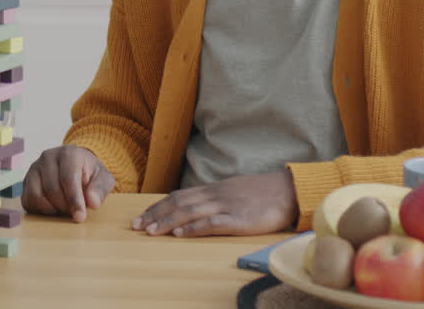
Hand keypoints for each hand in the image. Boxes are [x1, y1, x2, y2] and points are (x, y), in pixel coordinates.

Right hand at [22, 146, 114, 222]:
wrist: (75, 166)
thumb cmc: (89, 174)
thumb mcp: (103, 179)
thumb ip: (100, 189)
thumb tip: (92, 202)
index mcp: (69, 153)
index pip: (68, 179)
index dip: (74, 200)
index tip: (80, 217)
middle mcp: (48, 157)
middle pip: (52, 189)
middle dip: (65, 207)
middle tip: (74, 212)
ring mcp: (34, 168)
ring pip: (37, 195)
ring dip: (51, 209)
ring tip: (64, 209)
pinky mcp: (26, 181)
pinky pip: (27, 200)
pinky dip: (40, 210)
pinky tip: (53, 208)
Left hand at [131, 169, 297, 237]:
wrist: (288, 190)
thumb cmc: (261, 193)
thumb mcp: (232, 191)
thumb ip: (213, 197)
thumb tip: (193, 205)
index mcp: (212, 189)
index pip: (178, 196)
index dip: (157, 207)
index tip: (140, 217)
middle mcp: (214, 196)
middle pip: (178, 203)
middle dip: (155, 215)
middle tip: (136, 226)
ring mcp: (226, 206)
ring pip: (190, 212)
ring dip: (167, 222)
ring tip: (150, 232)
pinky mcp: (239, 220)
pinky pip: (213, 223)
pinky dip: (194, 228)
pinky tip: (180, 233)